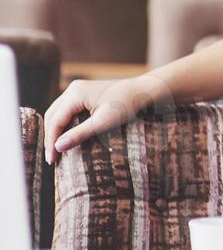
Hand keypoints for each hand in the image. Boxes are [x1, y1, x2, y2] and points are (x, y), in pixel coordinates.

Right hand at [43, 73, 166, 164]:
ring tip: (56, 150)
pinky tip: (66, 137)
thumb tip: (57, 147)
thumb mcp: (103, 122)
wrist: (144, 91)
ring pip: (58, 113)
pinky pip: (67, 111)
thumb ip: (80, 134)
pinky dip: (63, 124)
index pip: (55, 121)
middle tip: (52, 158)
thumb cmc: (127, 105)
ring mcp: (77, 90)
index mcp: (75, 94)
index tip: (52, 160)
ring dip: (55, 131)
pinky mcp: (83, 94)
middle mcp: (73, 89)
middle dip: (50, 137)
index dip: (51, 141)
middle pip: (52, 116)